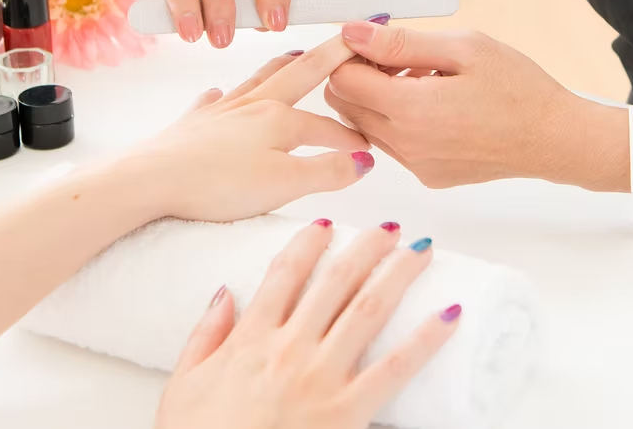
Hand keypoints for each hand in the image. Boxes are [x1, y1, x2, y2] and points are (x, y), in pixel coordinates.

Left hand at [128, 35, 375, 222]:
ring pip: (259, 78)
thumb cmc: (215, 183)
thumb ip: (327, 170)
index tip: (370, 150)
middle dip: (327, 57)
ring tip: (296, 54)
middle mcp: (252, 105)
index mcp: (278, 118)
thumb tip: (362, 161)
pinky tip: (220, 93)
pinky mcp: (193, 124)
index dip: (351, 138)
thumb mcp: (284, 185)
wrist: (149, 179)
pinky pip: (213, 100)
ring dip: (282, 65)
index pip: (327, 124)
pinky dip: (223, 94)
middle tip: (347, 38)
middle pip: (298, 73)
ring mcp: (221, 111)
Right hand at [155, 221, 460, 428]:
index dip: (309, 242)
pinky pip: (395, 368)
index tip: (327, 221)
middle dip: (367, 247)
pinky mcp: (348, 412)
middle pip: (336, 282)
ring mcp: (322, 378)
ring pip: (369, 309)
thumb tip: (224, 292)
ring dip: (399, 273)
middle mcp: (290, 348)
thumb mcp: (183, 387)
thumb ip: (203, 335)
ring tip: (423, 248)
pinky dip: (426, 339)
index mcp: (251, 338)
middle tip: (391, 225)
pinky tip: (450, 315)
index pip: (285, 273)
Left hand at [325, 21, 630, 192]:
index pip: (342, 80)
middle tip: (401, 54)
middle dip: (360, 74)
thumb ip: (401, 42)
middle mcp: (406, 146)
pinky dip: (398, 117)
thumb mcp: (463, 47)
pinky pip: (391, 143)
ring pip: (365, 124)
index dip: (352, 52)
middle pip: (345, 105)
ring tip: (425, 75)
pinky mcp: (428, 176)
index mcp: (411, 110)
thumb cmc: (518, 88)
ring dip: (379, 96)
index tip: (378, 37)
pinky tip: (435, 100)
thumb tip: (352, 31)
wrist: (555, 138)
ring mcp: (416, 166)